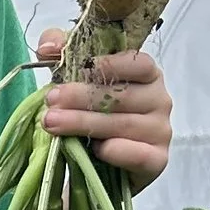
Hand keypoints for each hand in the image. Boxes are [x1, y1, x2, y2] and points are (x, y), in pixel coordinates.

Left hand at [36, 33, 171, 185]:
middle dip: (82, 97)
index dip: (111, 65)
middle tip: (51, 101)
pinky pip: (138, 155)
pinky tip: (93, 149)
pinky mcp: (157, 160)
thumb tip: (48, 47)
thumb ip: (62, 53)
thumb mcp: (75, 77)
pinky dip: (115, 151)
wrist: (100, 162)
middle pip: (123, 96)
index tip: (81, 68)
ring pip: (123, 125)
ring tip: (52, 123)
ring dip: (85, 123)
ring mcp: (160, 131)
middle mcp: (160, 100)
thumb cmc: (92, 113)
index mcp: (147, 75)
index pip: (139, 63)